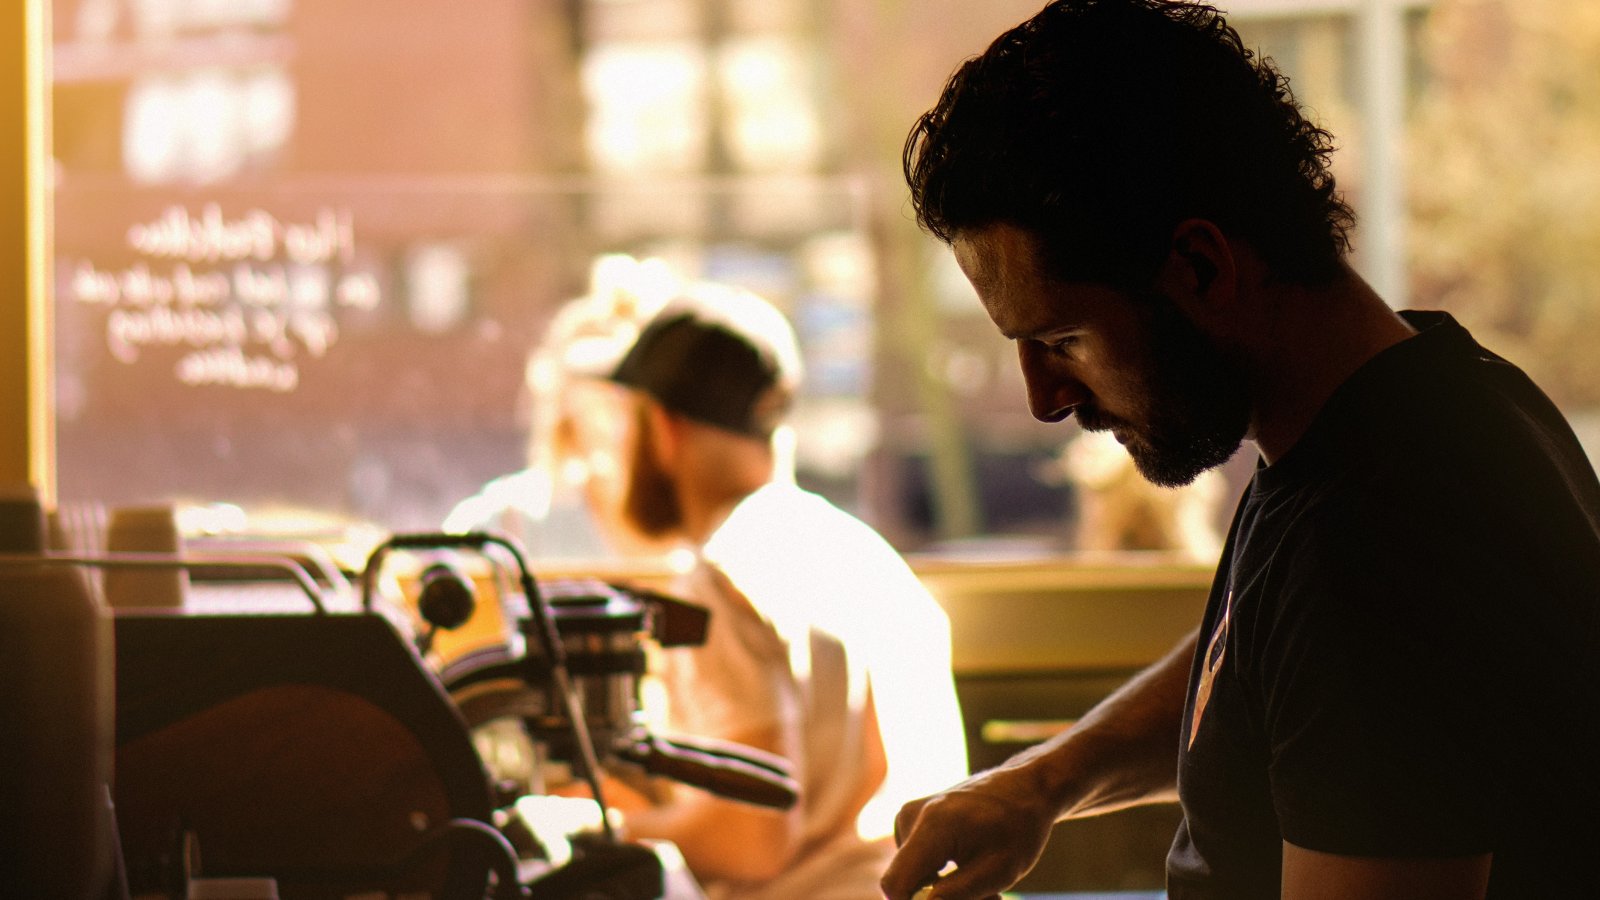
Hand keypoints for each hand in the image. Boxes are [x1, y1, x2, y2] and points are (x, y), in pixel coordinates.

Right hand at [879, 766, 1059, 899]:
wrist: (1024, 787)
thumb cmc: (1018, 828)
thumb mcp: (999, 871)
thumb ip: (956, 894)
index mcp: (934, 826)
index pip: (895, 883)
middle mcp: (911, 817)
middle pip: (906, 883)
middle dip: (937, 899)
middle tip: (985, 896)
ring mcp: (907, 816)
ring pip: (912, 877)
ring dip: (942, 889)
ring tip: (980, 880)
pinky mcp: (910, 820)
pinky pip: (915, 864)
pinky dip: (939, 875)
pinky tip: (966, 866)